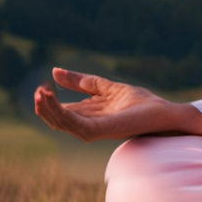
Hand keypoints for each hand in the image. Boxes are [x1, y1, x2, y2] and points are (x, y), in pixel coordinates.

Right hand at [34, 67, 174, 142]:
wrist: (163, 112)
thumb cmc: (141, 103)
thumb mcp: (106, 87)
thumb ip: (83, 81)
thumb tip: (55, 71)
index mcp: (90, 115)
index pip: (62, 111)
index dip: (49, 100)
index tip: (41, 87)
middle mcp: (90, 124)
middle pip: (58, 119)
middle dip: (44, 106)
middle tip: (37, 91)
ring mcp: (95, 129)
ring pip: (63, 123)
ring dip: (49, 109)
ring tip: (41, 94)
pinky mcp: (102, 130)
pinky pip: (76, 125)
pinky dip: (62, 114)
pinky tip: (54, 102)